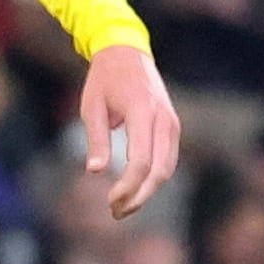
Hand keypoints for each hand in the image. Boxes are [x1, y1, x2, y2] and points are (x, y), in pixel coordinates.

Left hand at [78, 42, 179, 217]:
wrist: (127, 51)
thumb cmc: (104, 79)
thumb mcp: (91, 106)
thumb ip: (96, 138)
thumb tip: (95, 171)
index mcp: (142, 111)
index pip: (140, 161)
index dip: (127, 186)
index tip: (110, 200)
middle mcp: (162, 118)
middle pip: (159, 171)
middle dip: (139, 196)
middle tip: (116, 212)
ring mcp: (171, 122)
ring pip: (166, 168)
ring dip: (147, 191)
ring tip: (124, 205)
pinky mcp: (172, 126)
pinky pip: (167, 159)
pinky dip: (153, 178)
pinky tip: (134, 187)